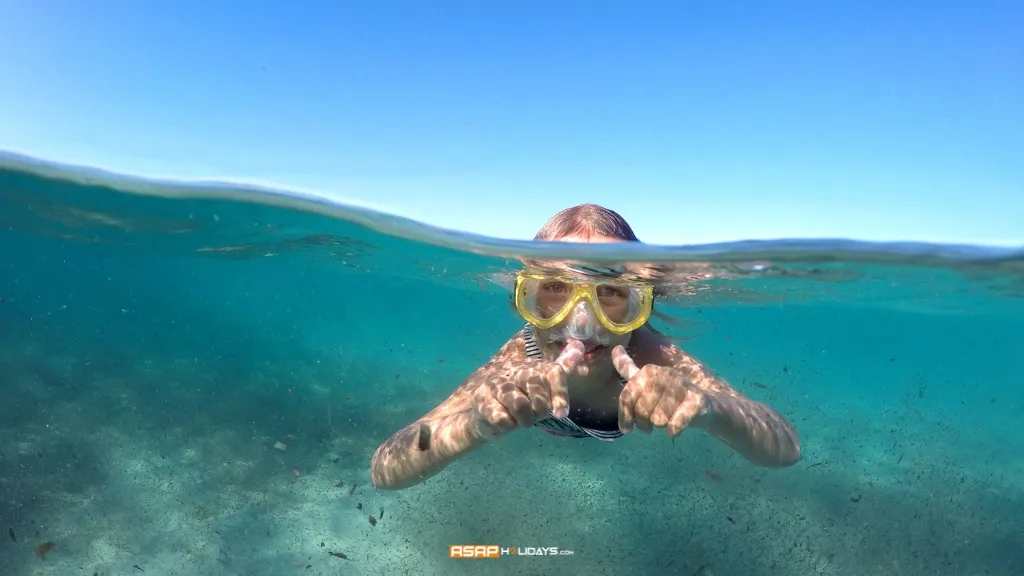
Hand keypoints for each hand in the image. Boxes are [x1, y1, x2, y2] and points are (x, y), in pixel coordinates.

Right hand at [470, 340, 584, 438]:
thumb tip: (580, 346)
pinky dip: (507, 424)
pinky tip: (503, 420)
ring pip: (519, 403)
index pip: (553, 371)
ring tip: (520, 420)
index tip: (562, 413)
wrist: (484, 413)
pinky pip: (501, 417)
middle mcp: (514, 368)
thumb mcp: (544, 389)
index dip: (559, 392)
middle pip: (536, 383)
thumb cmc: (521, 400)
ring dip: (524, 419)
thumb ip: (563, 368)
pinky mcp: (480, 398)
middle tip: (535, 416)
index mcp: (533, 366)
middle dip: (540, 408)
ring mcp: (495, 382)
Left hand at [612, 345, 708, 436]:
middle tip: (649, 427)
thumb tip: (615, 349)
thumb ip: (629, 369)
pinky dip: (673, 430)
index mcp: (649, 371)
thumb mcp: (648, 383)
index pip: (627, 395)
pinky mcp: (696, 400)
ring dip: (662, 425)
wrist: (707, 405)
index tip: (626, 428)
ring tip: (667, 420)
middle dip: (643, 423)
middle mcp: (664, 374)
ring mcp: (682, 386)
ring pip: (658, 419)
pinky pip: (675, 423)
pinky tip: (675, 430)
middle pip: (641, 410)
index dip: (624, 415)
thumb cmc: (671, 397)